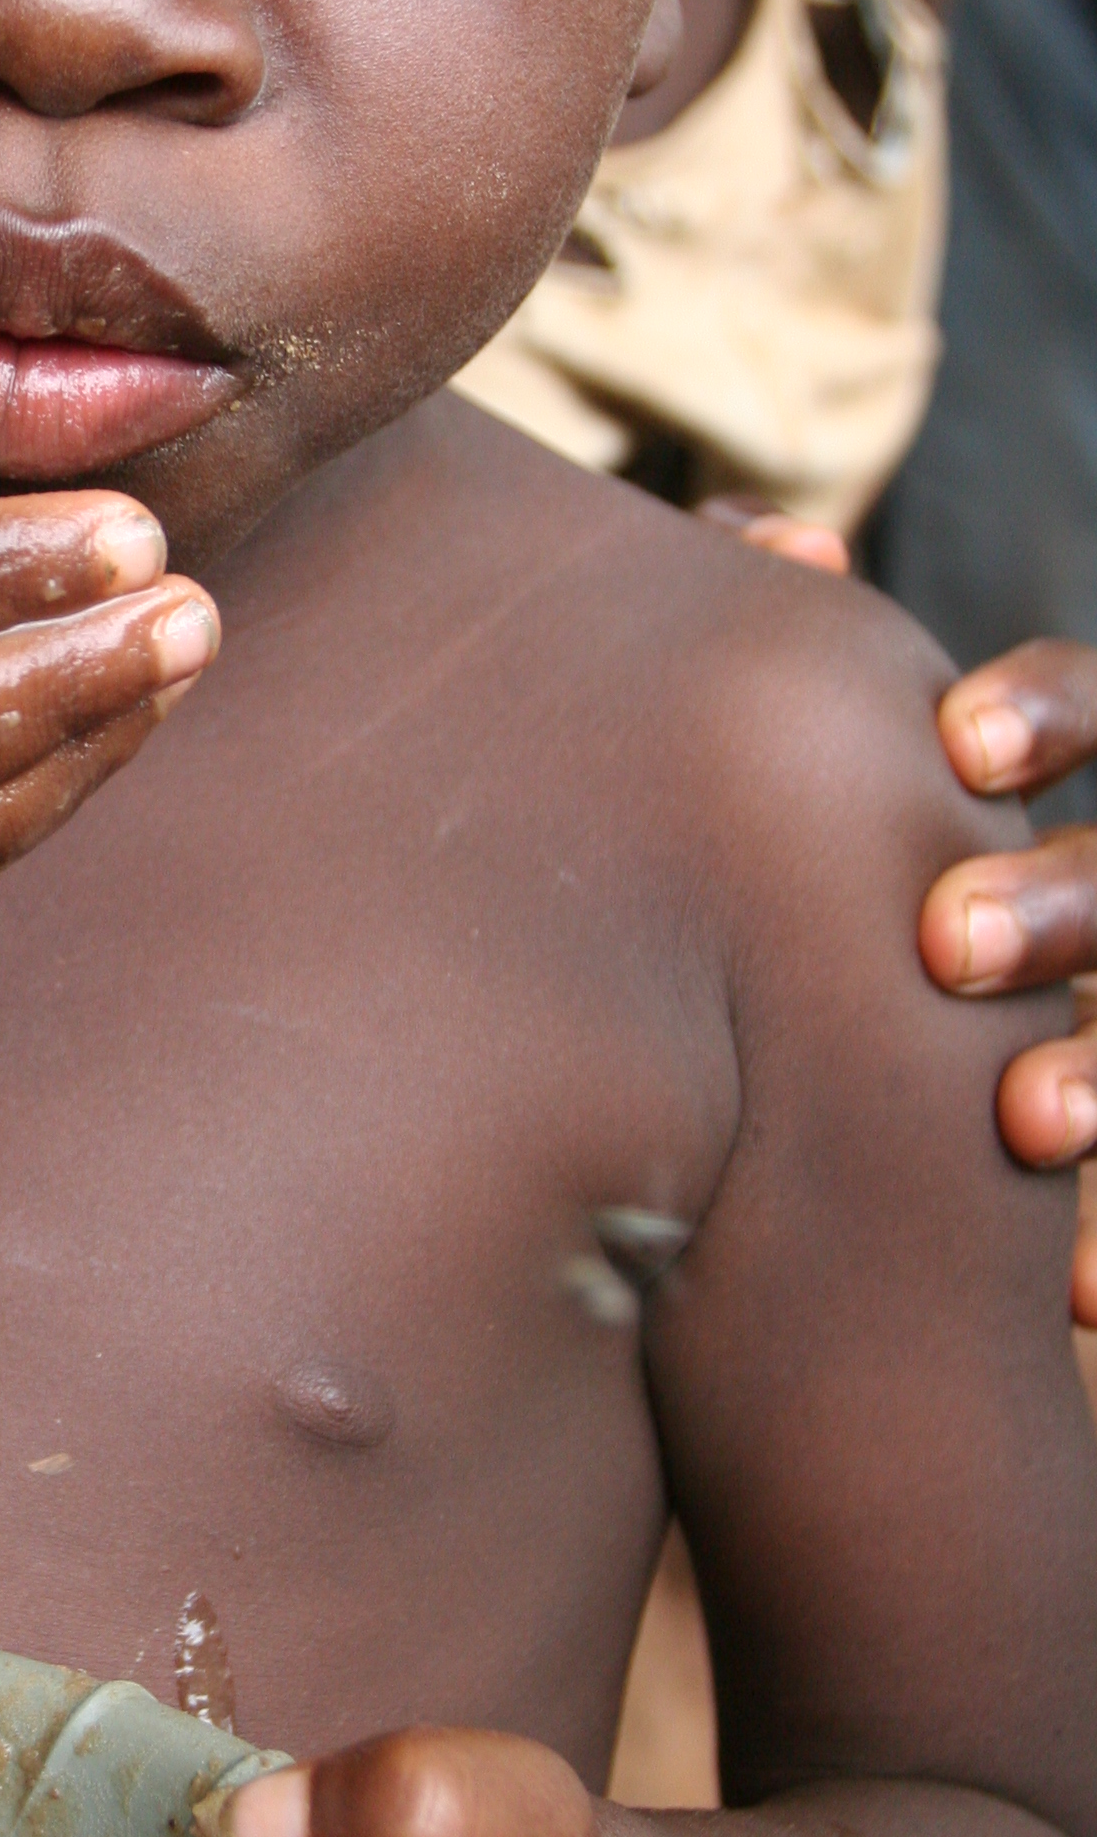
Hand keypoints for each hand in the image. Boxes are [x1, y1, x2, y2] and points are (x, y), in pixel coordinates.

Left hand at [702, 509, 1096, 1326]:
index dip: (1047, 708)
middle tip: (946, 942)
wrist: (831, 1210)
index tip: (959, 744)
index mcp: (1029, 802)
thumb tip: (772, 538)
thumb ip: (798, 679)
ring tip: (1026, 1118)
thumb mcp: (809, 812)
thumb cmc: (799, 948)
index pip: (1092, 708)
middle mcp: (1096, 902)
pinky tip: (1084, 1297)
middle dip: (1064, 899)